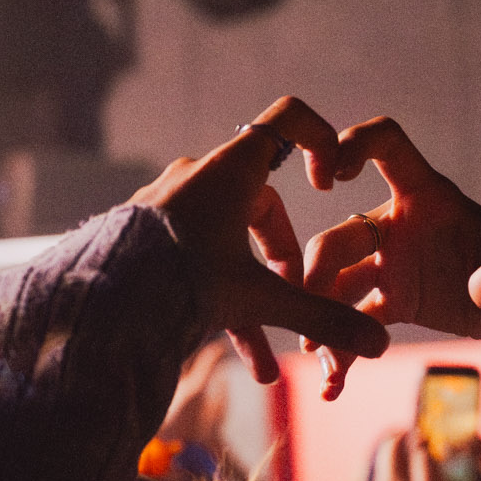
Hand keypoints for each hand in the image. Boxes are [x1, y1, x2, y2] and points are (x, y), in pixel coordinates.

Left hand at [129, 98, 387, 382]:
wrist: (99, 305)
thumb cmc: (182, 286)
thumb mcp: (261, 301)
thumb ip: (322, 318)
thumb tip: (381, 344)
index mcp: (231, 170)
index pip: (287, 120)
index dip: (321, 141)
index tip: (330, 180)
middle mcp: (197, 177)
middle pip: (262, 206)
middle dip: (281, 264)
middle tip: (292, 301)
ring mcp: (168, 206)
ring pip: (228, 247)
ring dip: (251, 302)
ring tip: (263, 360)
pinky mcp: (146, 237)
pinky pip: (195, 261)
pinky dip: (218, 301)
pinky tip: (233, 354)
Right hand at [302, 118, 480, 395]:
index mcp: (432, 197)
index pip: (387, 147)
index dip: (354, 145)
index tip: (333, 173)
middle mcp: (401, 224)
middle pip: (341, 235)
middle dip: (318, 273)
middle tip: (313, 317)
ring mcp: (391, 263)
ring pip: (335, 285)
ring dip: (322, 323)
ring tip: (325, 366)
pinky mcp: (392, 301)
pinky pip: (352, 324)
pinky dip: (340, 353)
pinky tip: (334, 388)